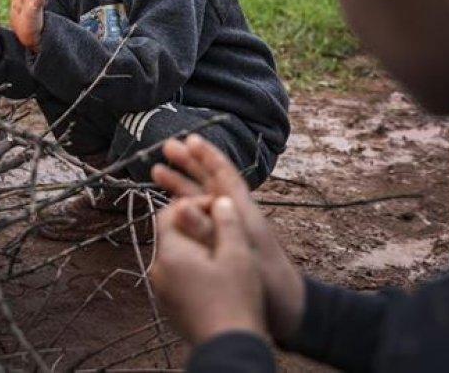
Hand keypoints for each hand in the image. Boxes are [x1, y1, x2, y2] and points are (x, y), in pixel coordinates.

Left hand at [149, 196, 267, 344]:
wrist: (230, 347)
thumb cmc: (236, 301)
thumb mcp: (238, 254)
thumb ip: (227, 222)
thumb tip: (220, 201)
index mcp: (170, 253)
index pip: (168, 213)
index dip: (193, 204)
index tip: (218, 208)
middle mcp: (158, 270)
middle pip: (170, 234)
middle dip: (194, 225)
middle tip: (222, 228)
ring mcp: (161, 290)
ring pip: (174, 256)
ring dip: (194, 247)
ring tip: (222, 251)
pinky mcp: (169, 305)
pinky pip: (177, 276)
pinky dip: (192, 268)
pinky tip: (216, 275)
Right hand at [151, 135, 305, 342]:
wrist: (290, 310)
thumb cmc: (268, 282)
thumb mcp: (235, 253)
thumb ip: (206, 231)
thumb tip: (180, 206)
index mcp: (243, 212)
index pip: (223, 175)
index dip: (207, 156)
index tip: (189, 139)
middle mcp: (237, 216)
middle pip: (209, 182)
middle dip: (188, 164)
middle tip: (166, 147)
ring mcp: (231, 230)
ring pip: (203, 199)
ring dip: (181, 185)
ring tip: (158, 172)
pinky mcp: (226, 244)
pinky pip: (202, 218)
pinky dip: (186, 208)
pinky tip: (173, 207)